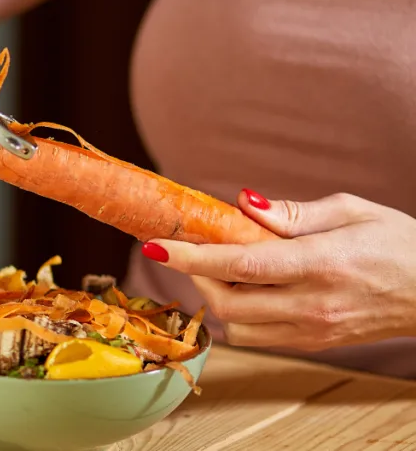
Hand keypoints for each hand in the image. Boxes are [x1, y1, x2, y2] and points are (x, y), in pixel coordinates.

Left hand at [142, 190, 415, 351]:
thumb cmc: (399, 242)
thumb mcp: (351, 210)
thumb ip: (292, 213)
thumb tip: (244, 204)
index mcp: (319, 264)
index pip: (238, 263)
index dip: (190, 256)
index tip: (156, 243)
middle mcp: (311, 304)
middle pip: (226, 301)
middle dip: (195, 274)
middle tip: (195, 248)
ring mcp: (312, 329)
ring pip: (236, 326)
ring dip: (216, 297)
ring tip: (226, 268)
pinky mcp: (314, 343)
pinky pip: (258, 337)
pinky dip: (240, 316)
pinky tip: (250, 289)